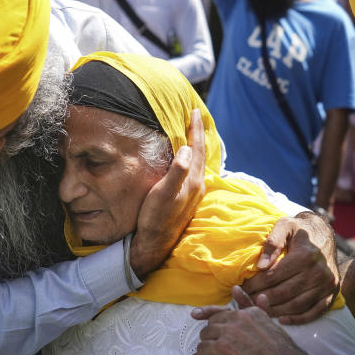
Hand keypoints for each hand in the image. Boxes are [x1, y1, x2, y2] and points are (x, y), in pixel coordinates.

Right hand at [129, 109, 205, 278]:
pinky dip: (193, 160)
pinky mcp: (188, 200)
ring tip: (193, 134)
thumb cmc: (155, 218)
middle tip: (195, 117)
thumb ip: (177, 171)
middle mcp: (198, 186)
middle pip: (201, 154)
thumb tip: (186, 148)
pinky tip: (188, 161)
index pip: (196, 148)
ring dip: (196, 147)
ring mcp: (194, 194)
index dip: (195, 129)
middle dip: (198, 134)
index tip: (195, 111)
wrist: (154, 244)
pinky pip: (194, 172)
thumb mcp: (163, 193)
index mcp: (193, 181)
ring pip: (198, 163)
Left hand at [195, 286, 317, 354]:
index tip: (196, 315)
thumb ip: (260, 312)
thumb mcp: (273, 329)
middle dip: (213, 339)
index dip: (208, 314)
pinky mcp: (223, 349)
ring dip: (210, 351)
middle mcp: (239, 318)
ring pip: (205, 337)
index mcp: (251, 313)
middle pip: (211, 324)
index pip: (221, 310)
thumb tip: (258, 295)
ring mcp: (230, 332)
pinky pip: (202, 351)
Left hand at [240, 213, 338, 323]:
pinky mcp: (332, 294)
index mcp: (305, 255)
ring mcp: (326, 285)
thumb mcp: (285, 226)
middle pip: (283, 293)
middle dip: (261, 299)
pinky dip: (298, 319)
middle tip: (246, 301)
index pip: (273, 275)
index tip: (242, 288)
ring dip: (275, 311)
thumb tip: (260, 265)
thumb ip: (272, 242)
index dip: (254, 284)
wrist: (324, 235)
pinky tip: (282, 320)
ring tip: (259, 310)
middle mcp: (318, 272)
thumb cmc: (300, 231)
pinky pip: (314, 312)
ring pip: (297, 305)